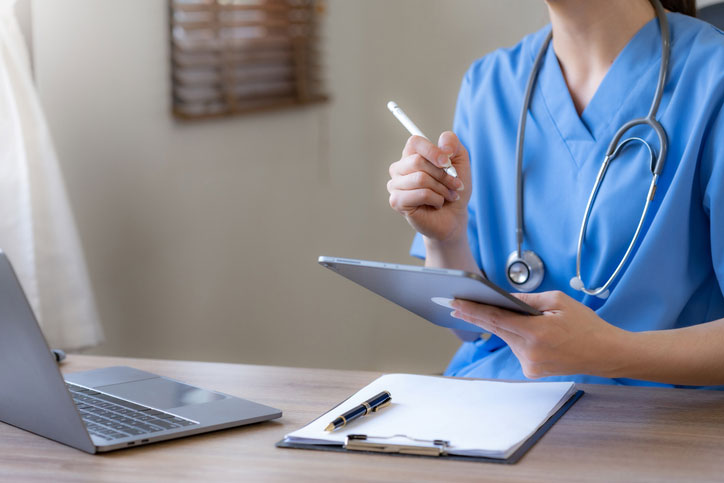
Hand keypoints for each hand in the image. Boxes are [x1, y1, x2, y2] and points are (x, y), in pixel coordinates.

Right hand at [387, 132, 471, 242]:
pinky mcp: (396, 201)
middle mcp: (398, 168)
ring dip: (442, 189)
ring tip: (447, 196)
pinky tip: (437, 204)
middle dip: (443, 174)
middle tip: (455, 185)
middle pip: (418, 161)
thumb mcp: (460, 161)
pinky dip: (436, 199)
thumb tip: (443, 146)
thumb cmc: (454, 188)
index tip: (448, 162)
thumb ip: (452, 143)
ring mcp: (395, 185)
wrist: (454, 216)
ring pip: (421, 179)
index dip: (433, 151)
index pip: (414, 142)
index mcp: (411, 155)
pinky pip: (421, 194)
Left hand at [450, 291, 628, 378]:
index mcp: (536, 332)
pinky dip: (517, 337)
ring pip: (507, 338)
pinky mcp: (532, 370)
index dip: (473, 310)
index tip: (455, 303)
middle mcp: (530, 352)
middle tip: (456, 304)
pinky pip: (517, 348)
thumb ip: (527, 300)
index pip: (496, 319)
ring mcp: (530, 364)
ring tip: (509, 314)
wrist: (605, 353)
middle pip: (496, 329)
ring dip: (504, 326)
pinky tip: (530, 332)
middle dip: (476, 316)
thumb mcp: (558, 301)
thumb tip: (503, 298)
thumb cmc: (585, 324)